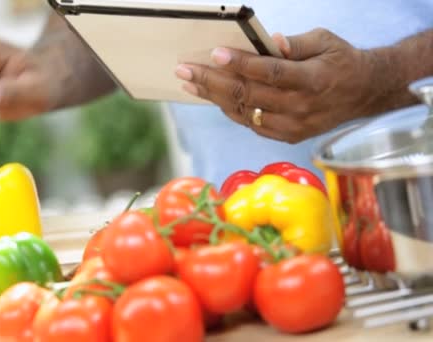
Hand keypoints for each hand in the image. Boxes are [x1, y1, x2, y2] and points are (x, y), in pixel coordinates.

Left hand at [175, 29, 377, 142]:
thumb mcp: (325, 42)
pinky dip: (230, 109)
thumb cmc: (339, 61)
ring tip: (190, 83)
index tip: (215, 54)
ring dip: (214, 97)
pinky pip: (251, 124)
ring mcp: (293, 126)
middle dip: (213, 81)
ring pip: (245, 112)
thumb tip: (269, 42)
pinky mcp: (287, 136)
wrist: (362, 93)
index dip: (241, 64)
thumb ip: (295, 43)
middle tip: (185, 69)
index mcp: (313, 80)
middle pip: (249, 95)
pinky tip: (212, 96)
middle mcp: (301, 107)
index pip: (270, 73)